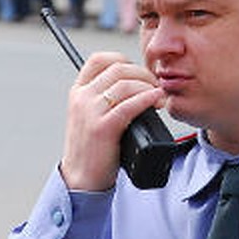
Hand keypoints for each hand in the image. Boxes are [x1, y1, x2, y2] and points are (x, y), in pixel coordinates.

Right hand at [60, 51, 164, 191]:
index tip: (140, 74)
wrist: (81, 179)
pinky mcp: (102, 127)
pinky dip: (148, 98)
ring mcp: (90, 111)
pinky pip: (130, 104)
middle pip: (118, 68)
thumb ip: (108, 98)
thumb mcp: (93, 116)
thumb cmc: (93, 150)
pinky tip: (157, 101)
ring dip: (149, 87)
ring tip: (160, 98)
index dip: (125, 60)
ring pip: (126, 84)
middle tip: (157, 87)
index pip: (100, 59)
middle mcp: (82, 97)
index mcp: (78, 92)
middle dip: (144, 74)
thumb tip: (140, 85)